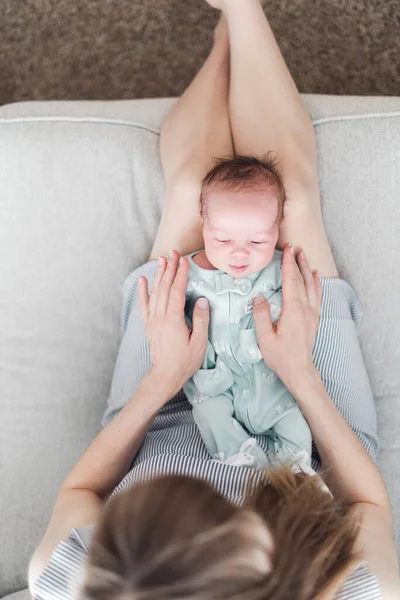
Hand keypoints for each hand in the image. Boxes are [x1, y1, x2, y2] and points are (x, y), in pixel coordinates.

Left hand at [138, 250, 209, 396]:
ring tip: (162, 260)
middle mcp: (160, 316)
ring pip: (155, 292)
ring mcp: (153, 320)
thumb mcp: (199, 342)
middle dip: (169, 268)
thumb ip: (201, 320)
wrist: (165, 375)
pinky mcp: (149, 325)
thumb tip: (202, 301)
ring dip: (158, 275)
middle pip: (165, 287)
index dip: (181, 274)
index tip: (185, 261)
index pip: (177, 291)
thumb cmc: (184, 361)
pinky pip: (144, 304)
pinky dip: (143, 291)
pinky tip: (143, 280)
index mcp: (173, 319)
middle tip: (174, 253)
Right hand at [252, 244, 321, 389]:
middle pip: (301, 280)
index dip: (288, 264)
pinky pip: (317, 296)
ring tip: (304, 256)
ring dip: (307, 270)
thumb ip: (261, 316)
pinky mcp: (314, 319)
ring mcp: (311, 314)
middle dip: (297, 262)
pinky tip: (315, 277)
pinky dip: (316, 284)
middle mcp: (305, 309)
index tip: (287, 250)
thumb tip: (258, 298)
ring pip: (311, 286)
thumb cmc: (281, 356)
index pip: (290, 281)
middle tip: (293, 247)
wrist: (299, 371)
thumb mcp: (264, 338)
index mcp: (292, 311)